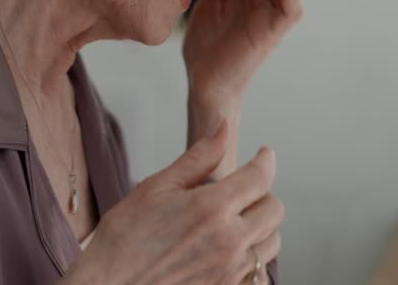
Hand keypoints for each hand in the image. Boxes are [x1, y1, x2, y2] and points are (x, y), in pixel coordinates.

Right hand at [63, 119, 283, 284]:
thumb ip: (198, 157)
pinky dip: (252, 256)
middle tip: (243, 188)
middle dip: (263, 192)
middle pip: (274, 209)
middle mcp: (228, 241)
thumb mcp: (156, 187)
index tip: (264, 154)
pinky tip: (229, 249)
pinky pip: (258, 272)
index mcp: (211, 209)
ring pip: (271, 242)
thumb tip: (223, 127)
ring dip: (260, 226)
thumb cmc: (124, 238)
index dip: (265, 160)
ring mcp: (230, 271)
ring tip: (235, 220)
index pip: (259, 178)